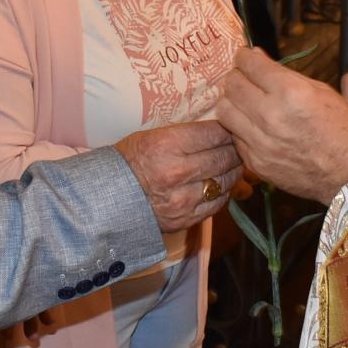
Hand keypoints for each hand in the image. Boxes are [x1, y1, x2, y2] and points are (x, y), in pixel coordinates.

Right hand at [115, 118, 241, 232]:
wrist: (108, 198)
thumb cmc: (129, 161)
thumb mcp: (153, 136)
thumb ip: (187, 134)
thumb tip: (221, 130)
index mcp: (167, 145)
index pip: (214, 134)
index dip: (228, 130)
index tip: (232, 128)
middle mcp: (177, 172)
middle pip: (224, 158)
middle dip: (236, 150)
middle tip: (239, 145)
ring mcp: (183, 199)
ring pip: (225, 182)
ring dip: (232, 172)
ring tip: (232, 164)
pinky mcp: (185, 219)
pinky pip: (217, 204)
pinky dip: (222, 193)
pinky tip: (219, 184)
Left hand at [217, 48, 347, 204]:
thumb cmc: (343, 128)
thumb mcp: (320, 91)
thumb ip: (284, 73)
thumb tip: (255, 56)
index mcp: (290, 92)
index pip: (248, 64)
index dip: (244, 57)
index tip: (245, 58)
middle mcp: (271, 116)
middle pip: (231, 85)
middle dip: (237, 77)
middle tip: (245, 79)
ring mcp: (260, 142)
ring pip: (224, 111)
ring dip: (232, 102)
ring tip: (246, 103)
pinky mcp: (256, 163)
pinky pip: (235, 137)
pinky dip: (241, 129)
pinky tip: (256, 128)